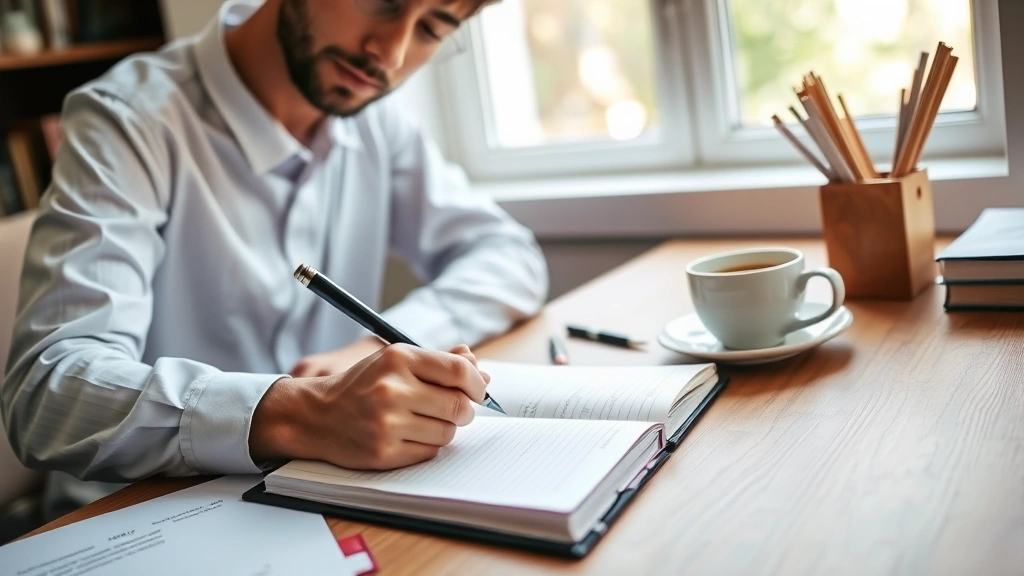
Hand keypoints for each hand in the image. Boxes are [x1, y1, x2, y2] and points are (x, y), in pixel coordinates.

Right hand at [250, 344, 490, 469]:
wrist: (315, 415)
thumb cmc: (361, 385)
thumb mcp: (394, 361)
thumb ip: (438, 361)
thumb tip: (481, 368)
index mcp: (398, 358)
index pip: (459, 370)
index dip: (477, 383)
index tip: (478, 390)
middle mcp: (392, 389)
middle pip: (458, 405)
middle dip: (464, 410)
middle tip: (454, 409)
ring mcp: (387, 423)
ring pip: (447, 432)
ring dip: (445, 429)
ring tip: (424, 421)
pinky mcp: (383, 452)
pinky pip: (430, 451)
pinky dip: (428, 445)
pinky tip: (410, 435)